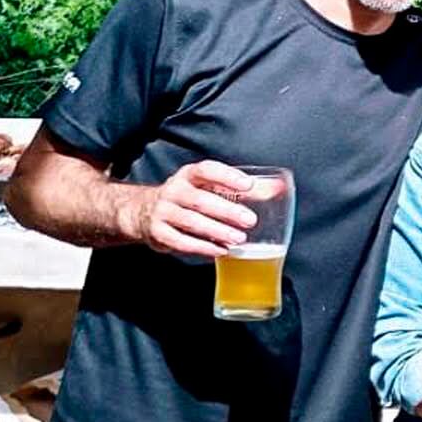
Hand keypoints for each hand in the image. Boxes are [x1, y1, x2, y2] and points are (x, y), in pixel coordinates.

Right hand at [136, 161, 257, 257]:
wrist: (142, 212)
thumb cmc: (189, 197)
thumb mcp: (210, 187)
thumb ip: (245, 188)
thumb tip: (278, 188)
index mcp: (189, 175)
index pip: (207, 170)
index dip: (227, 176)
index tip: (248, 185)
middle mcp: (174, 190)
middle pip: (201, 199)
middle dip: (227, 210)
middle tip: (250, 220)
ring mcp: (163, 211)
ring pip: (191, 221)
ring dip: (216, 230)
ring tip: (239, 239)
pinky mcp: (158, 232)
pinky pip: (180, 241)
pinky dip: (202, 247)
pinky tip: (220, 251)